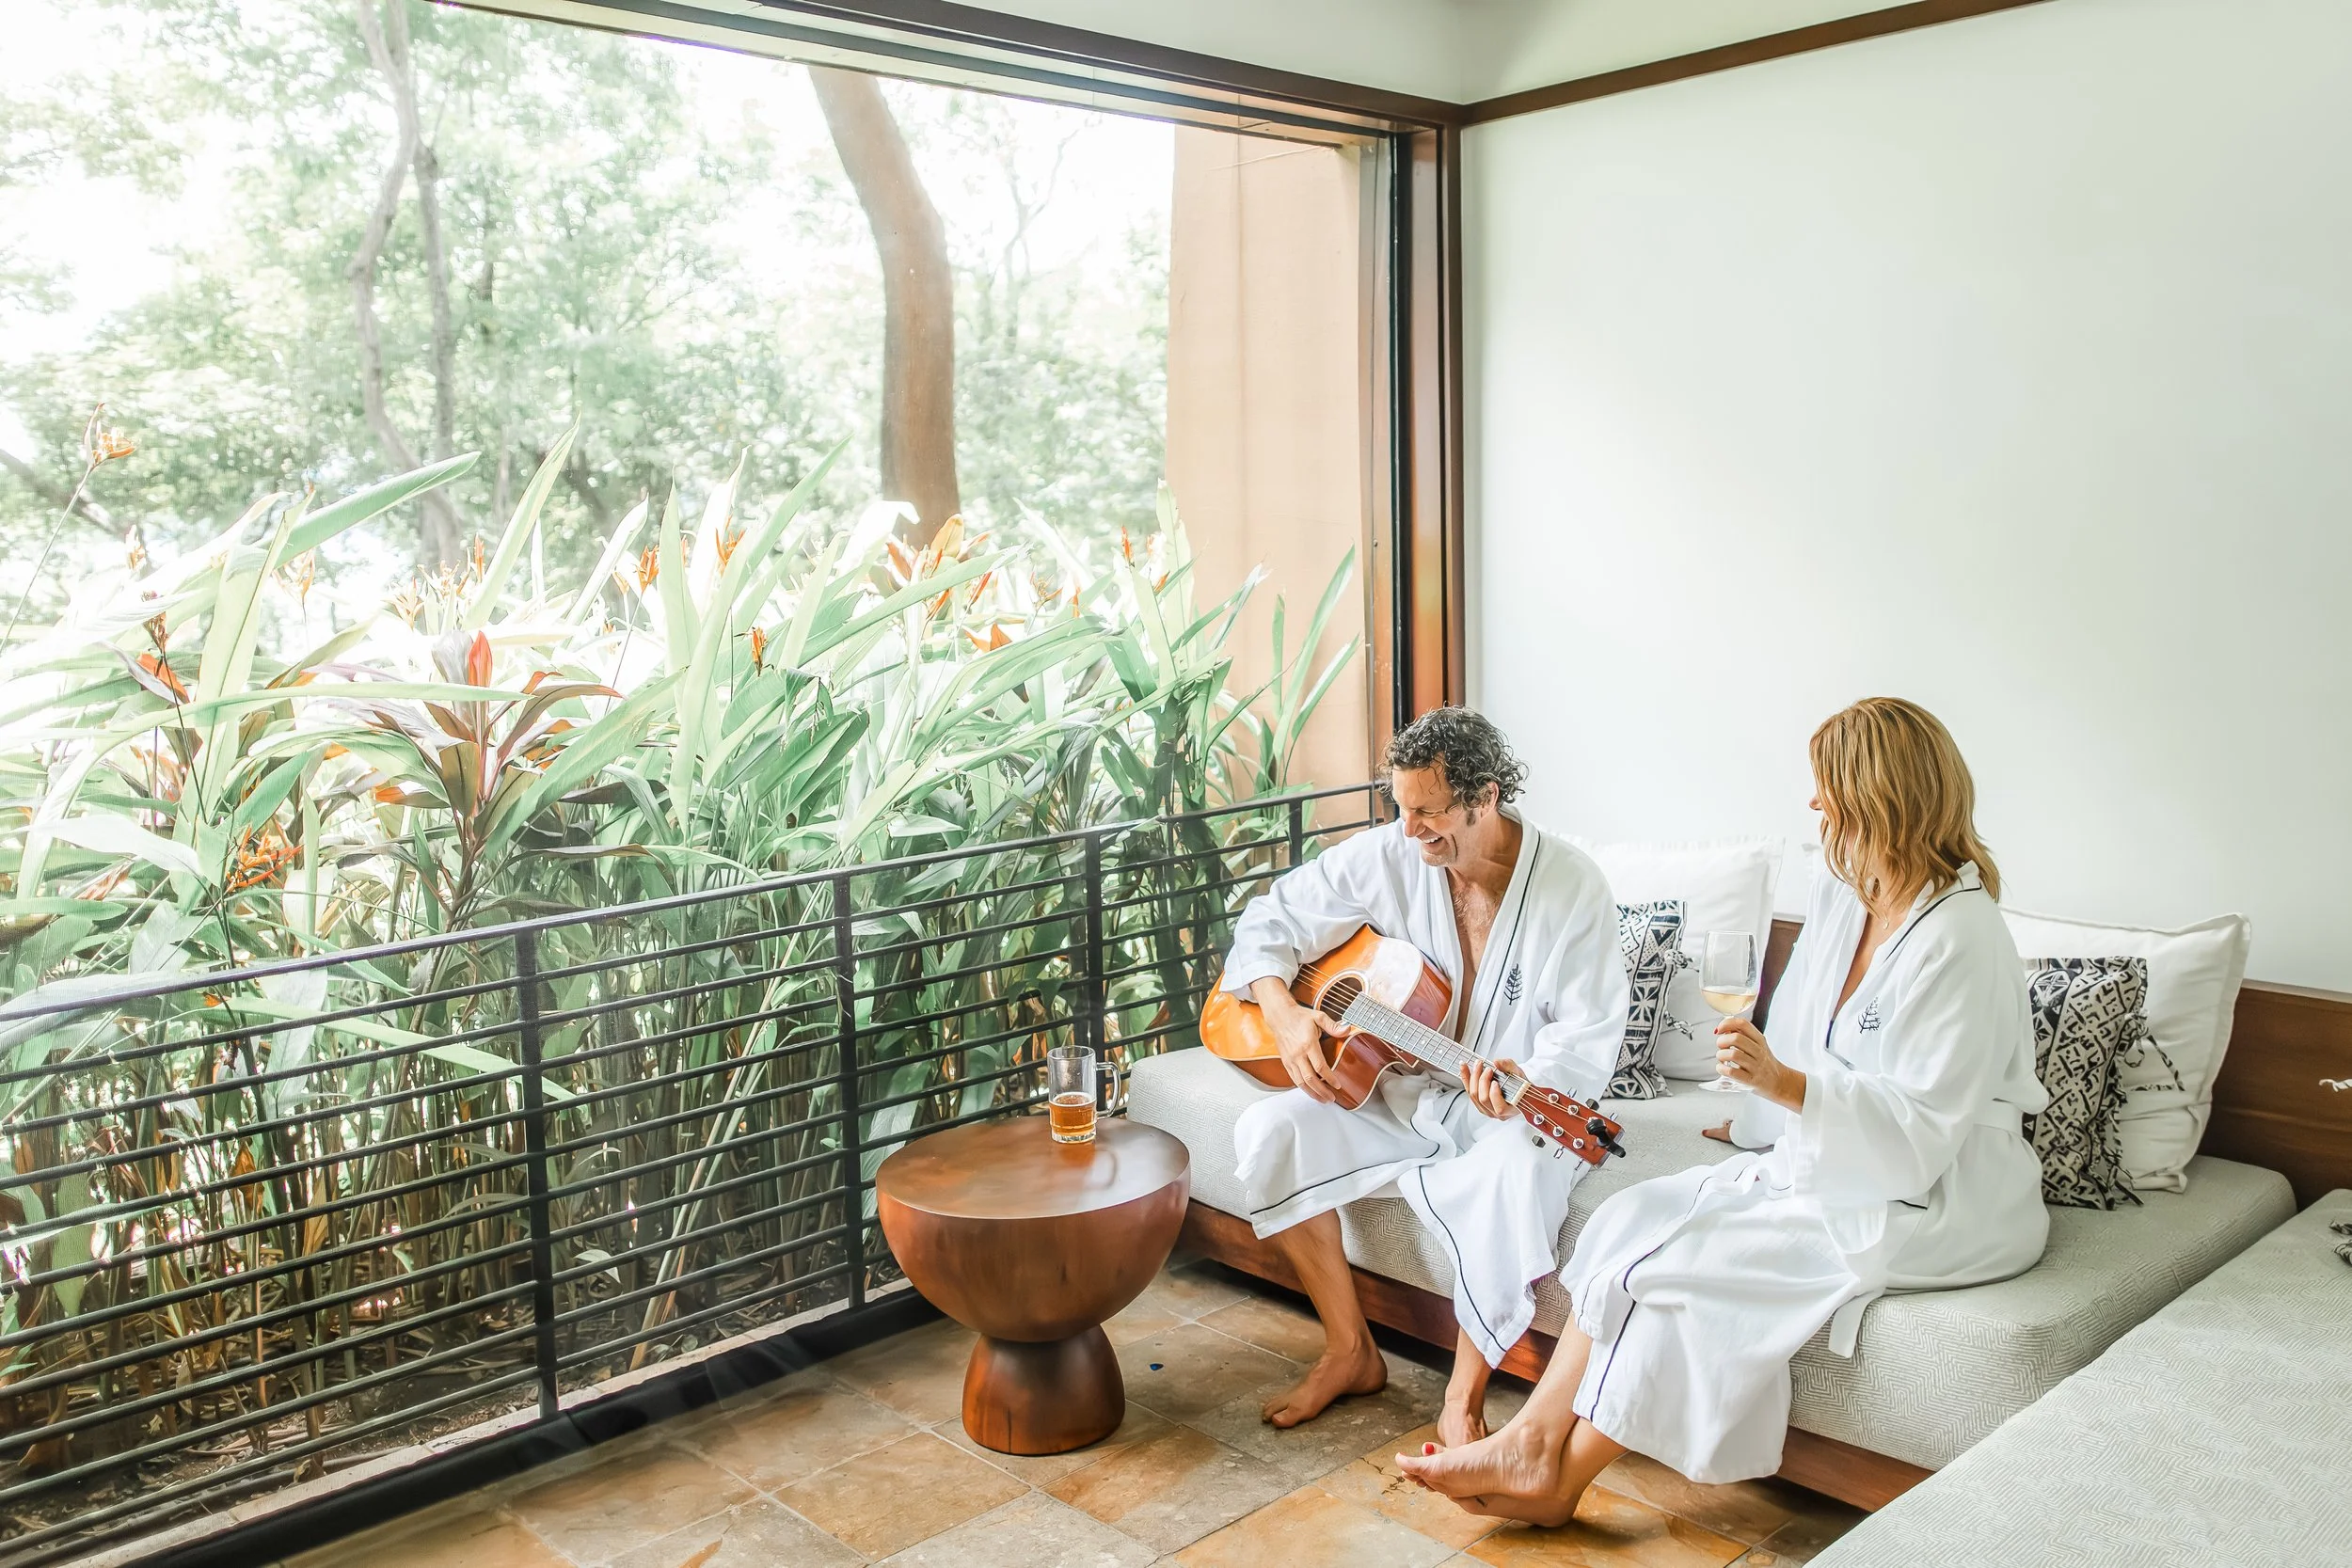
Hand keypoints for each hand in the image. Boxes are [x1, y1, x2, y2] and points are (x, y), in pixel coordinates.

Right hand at [1252, 978, 1343, 1102]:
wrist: (1280, 1016)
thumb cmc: (1299, 1017)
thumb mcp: (1318, 1017)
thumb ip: (1333, 1025)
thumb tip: (1347, 1029)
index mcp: (1308, 1044)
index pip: (1320, 1067)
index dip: (1329, 1078)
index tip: (1337, 1085)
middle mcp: (1298, 1054)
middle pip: (1310, 1079)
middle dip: (1322, 1091)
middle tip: (1332, 1098)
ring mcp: (1290, 1060)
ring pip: (1301, 1082)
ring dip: (1312, 1093)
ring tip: (1323, 1099)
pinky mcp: (1286, 1062)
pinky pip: (1294, 1079)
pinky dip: (1303, 1088)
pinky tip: (1310, 1091)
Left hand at [1459, 1057, 1517, 1119]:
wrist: (1517, 1088)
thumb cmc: (1520, 1085)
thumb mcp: (1518, 1074)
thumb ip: (1509, 1067)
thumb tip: (1497, 1062)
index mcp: (1510, 1110)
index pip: (1500, 1108)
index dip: (1495, 1095)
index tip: (1495, 1082)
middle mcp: (1496, 1113)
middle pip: (1483, 1099)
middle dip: (1483, 1080)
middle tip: (1487, 1068)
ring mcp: (1486, 1109)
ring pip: (1474, 1096)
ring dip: (1473, 1078)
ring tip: (1478, 1064)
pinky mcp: (1478, 1104)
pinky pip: (1469, 1093)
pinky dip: (1466, 1079)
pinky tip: (1464, 1068)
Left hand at [1714, 1018, 1804, 1110]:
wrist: (1779, 1082)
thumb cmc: (1763, 1062)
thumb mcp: (1758, 1045)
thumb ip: (1743, 1036)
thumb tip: (1723, 1029)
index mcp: (1760, 1040)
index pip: (1743, 1024)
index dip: (1727, 1024)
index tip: (1719, 1030)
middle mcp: (1759, 1052)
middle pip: (1736, 1038)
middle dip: (1722, 1041)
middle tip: (1721, 1046)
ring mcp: (1756, 1067)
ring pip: (1733, 1054)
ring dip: (1721, 1055)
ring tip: (1722, 1058)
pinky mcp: (1751, 1080)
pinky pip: (1732, 1072)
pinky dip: (1722, 1069)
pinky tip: (1722, 1068)